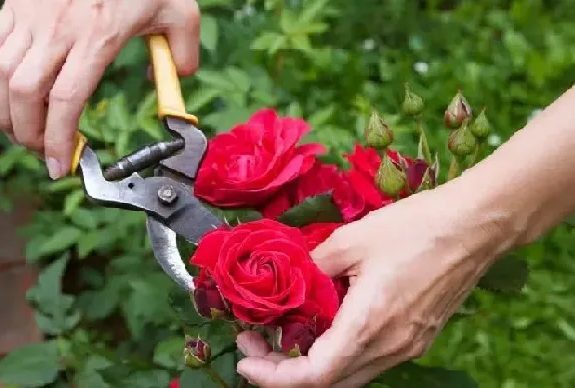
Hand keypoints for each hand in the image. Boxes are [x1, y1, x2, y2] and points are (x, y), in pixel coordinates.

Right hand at [0, 0, 199, 178]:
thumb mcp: (177, 9)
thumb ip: (182, 49)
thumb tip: (180, 77)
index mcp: (98, 36)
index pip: (68, 99)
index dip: (58, 139)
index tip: (61, 165)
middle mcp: (59, 29)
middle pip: (27, 94)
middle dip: (29, 134)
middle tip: (42, 152)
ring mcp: (31, 17)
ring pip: (1, 74)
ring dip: (3, 114)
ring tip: (18, 134)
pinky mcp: (14, 6)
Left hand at [235, 185, 510, 386]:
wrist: (475, 226)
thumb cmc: (415, 227)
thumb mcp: (351, 238)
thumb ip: (313, 265)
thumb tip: (291, 277)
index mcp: (369, 323)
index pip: (314, 375)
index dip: (273, 377)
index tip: (246, 361)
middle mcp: (390, 346)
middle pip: (329, 383)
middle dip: (284, 372)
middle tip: (256, 343)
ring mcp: (407, 346)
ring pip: (349, 375)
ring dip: (311, 365)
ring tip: (283, 336)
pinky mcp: (417, 338)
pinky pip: (369, 360)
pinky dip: (337, 354)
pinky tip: (323, 327)